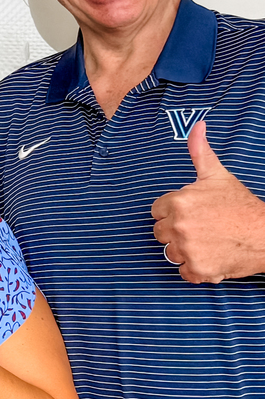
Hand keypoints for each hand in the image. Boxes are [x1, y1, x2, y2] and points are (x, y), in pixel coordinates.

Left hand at [151, 121, 264, 283]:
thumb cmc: (241, 205)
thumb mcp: (217, 176)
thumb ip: (199, 152)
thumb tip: (197, 126)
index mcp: (178, 202)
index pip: (157, 211)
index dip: (172, 212)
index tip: (191, 213)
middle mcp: (179, 226)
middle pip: (160, 233)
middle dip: (176, 232)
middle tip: (201, 228)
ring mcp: (188, 249)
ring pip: (171, 253)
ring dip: (185, 251)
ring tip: (207, 242)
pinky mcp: (199, 269)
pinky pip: (184, 272)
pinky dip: (195, 269)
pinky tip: (211, 256)